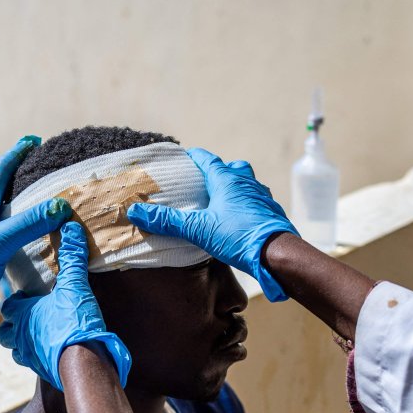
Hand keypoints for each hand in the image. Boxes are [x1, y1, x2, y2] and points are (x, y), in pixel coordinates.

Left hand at [0, 136, 70, 355]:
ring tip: (42, 197)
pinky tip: (32, 236)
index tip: (34, 140)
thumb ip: (27, 224)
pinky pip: (6, 234)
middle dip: (20, 174)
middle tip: (42, 165)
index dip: (17, 154)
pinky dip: (21, 228)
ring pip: (3, 211)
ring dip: (21, 202)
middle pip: (0, 187)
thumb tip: (61, 205)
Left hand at [0, 221, 131, 390]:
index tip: (25, 295)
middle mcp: (20, 335)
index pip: (9, 305)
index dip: (15, 300)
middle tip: (27, 317)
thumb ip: (72, 257)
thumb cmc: (72, 322)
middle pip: (6, 331)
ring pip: (16, 351)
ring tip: (36, 336)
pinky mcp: (42, 371)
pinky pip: (34, 365)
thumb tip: (71, 228)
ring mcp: (29, 356)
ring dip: (23, 343)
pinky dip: (39, 357)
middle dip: (13, 324)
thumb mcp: (74, 285)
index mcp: (22, 313)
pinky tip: (50, 352)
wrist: (84, 363)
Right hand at [126, 147, 298, 301]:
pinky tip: (238, 219)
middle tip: (202, 181)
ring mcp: (261, 197)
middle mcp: (246, 183)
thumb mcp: (197, 229)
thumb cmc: (238, 236)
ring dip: (233, 187)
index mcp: (226, 180)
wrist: (277, 254)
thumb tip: (135, 211)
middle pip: (230, 168)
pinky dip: (245, 205)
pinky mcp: (271, 213)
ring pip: (246, 184)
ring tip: (219, 200)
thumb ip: (167, 221)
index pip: (207, 159)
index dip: (194, 157)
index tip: (184, 158)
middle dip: (216, 171)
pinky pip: (256, 202)